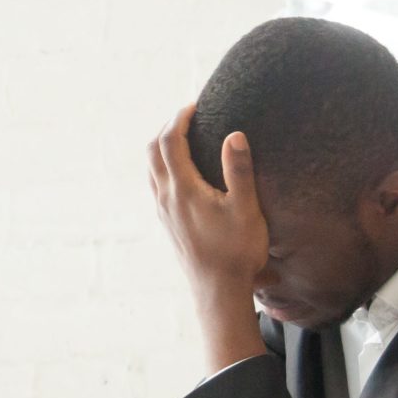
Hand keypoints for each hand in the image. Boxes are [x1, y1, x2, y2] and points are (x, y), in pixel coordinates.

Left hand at [148, 103, 272, 370]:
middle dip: (167, 129)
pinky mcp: (167, 223)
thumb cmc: (236, 252)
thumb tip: (234, 135)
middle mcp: (166, 198)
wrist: (218, 291)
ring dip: (162, 148)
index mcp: (183, 190)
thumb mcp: (246, 210)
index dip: (180, 118)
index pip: (171, 141)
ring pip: (151, 169)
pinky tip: (183, 173)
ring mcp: (163, 212)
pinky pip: (156, 185)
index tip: (194, 106)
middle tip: (189, 117)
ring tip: (184, 138)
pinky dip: (163, 167)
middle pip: (153, 151)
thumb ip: (240, 171)